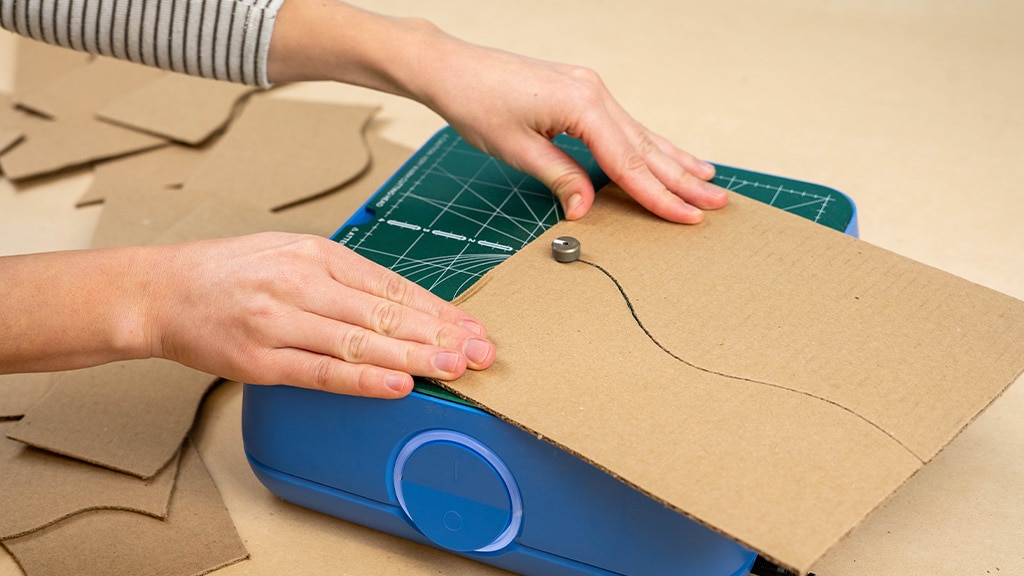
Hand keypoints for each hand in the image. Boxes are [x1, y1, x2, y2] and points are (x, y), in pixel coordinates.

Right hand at [143, 232, 494, 397]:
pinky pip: (321, 372)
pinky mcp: (260, 359)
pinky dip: (363, 379)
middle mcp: (302, 282)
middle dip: (440, 335)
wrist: (161, 291)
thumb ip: (344, 277)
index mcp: (317, 253)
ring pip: (360, 341)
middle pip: (385, 312)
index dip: (438, 310)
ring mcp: (280, 321)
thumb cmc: (231, 273)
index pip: (392, 285)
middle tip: (480, 352)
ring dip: (413, 358)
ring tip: (454, 368)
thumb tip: (403, 306)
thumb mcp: (291, 254)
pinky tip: (397, 384)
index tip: (473, 328)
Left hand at [267, 1, 726, 223]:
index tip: (686, 216)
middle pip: (645, 147)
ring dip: (675, 161)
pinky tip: (669, 154)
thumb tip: (586, 209)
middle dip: (681, 180)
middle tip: (716, 204)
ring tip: (708, 181)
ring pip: (641, 135)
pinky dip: (649, 144)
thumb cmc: (477, 103)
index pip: (629, 161)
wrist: (453, 69)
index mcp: (582, 105)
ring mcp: (590, 90)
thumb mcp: (517, 149)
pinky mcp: (581, 93)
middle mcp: (594, 93)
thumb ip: (560, 177)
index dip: (659, 194)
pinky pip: (624, 125)